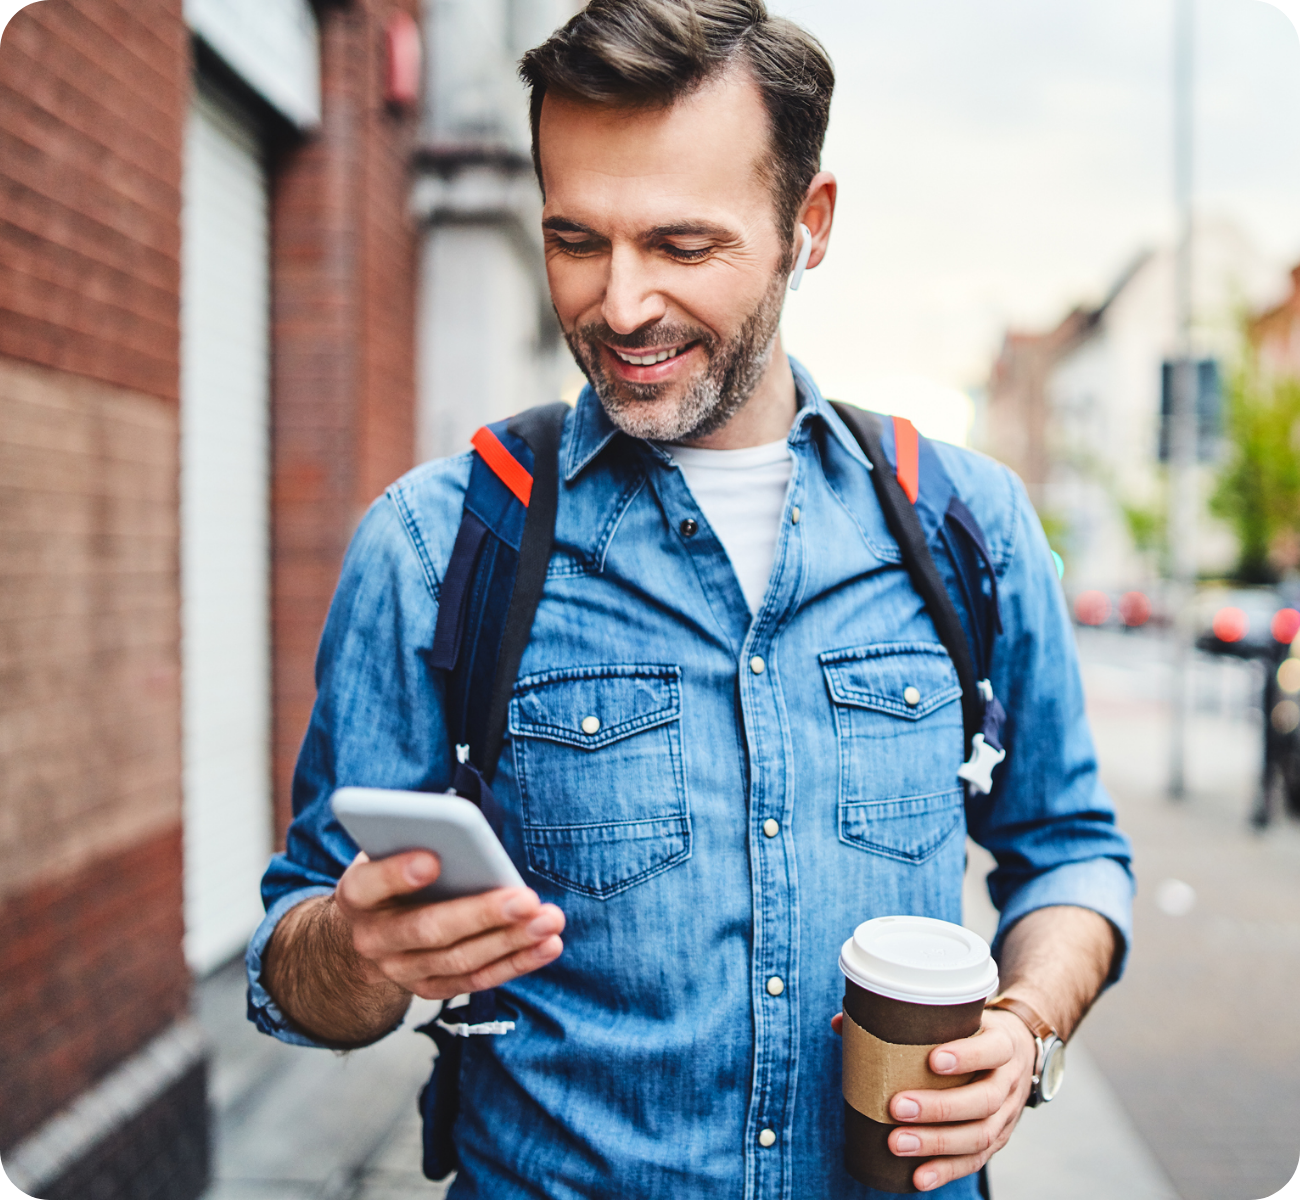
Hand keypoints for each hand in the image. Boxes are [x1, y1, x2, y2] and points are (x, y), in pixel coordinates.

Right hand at [335, 850, 565, 1000]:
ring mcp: (400, 970)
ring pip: (459, 960)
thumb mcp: (388, 849)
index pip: (369, 884)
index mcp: (357, 895)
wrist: (366, 932)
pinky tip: (547, 945)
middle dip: (481, 914)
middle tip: (526, 899)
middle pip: (428, 930)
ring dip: (510, 941)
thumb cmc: (390, 876)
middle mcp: (373, 939)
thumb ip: (414, 839)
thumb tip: (461, 828)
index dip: (397, 873)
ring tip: (549, 921)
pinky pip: (476, 981)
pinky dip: (515, 963)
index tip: (432, 858)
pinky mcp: (428, 988)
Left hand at [830, 1008, 1036, 1191]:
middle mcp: (1009, 1082)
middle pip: (983, 1101)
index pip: (992, 1050)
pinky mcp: (998, 1140)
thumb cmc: (972, 1031)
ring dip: (937, 1143)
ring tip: (896, 1143)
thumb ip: (904, 1018)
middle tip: (896, 1107)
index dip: (967, 1056)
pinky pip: (975, 1160)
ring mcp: (1007, 1115)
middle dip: (939, 1107)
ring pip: (980, 1136)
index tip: (933, 1060)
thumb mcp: (955, 1016)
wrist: (1018, 1051)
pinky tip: (918, 1177)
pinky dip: (946, 1170)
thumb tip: (840, 1023)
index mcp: (1003, 1044)